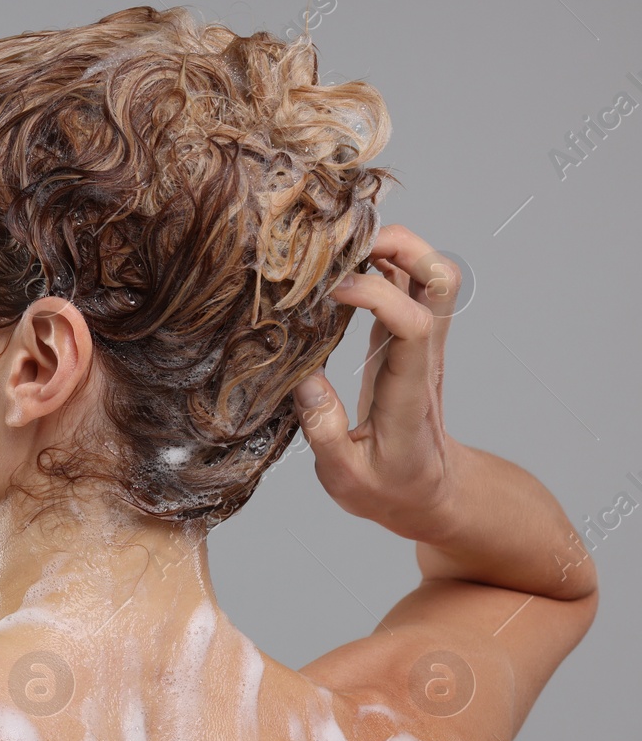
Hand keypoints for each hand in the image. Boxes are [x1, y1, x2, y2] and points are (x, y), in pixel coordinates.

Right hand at [291, 225, 462, 541]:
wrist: (432, 494)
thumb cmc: (390, 490)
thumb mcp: (346, 478)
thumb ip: (323, 428)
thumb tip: (301, 376)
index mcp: (409, 392)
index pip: (413, 323)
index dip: (377, 293)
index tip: (331, 291)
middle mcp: (423, 356)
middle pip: (439, 278)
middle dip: (398, 246)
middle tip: (340, 247)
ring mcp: (420, 344)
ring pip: (430, 273)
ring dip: (390, 247)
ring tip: (335, 251)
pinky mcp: (405, 340)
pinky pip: (406, 285)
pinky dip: (378, 263)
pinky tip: (338, 268)